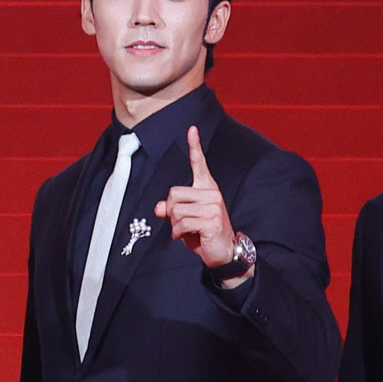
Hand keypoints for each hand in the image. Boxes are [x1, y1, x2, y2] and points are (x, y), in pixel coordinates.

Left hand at [152, 125, 241, 269]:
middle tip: (181, 223)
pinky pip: (181, 224)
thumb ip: (171, 210)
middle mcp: (211, 193)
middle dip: (171, 212)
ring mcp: (213, 206)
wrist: (223, 252)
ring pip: (175, 210)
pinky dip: (179, 234)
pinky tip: (191, 237)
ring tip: (188, 231)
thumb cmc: (204, 234)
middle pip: (173, 194)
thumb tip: (159, 207)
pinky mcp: (211, 220)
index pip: (199, 164)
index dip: (194, 146)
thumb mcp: (184, 220)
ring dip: (175, 226)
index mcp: (206, 188)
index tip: (192, 129)